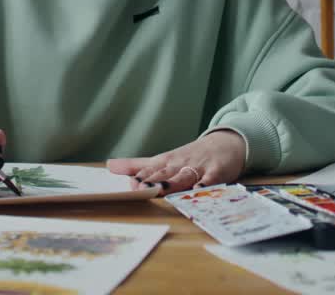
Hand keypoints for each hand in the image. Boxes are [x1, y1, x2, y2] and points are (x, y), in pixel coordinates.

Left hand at [106, 130, 245, 193]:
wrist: (224, 144)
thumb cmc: (190, 156)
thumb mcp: (163, 159)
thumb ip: (137, 165)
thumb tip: (110, 166)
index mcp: (166, 161)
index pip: (150, 170)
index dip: (140, 178)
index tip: (130, 186)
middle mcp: (180, 164)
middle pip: (165, 173)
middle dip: (153, 181)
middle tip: (141, 188)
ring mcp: (198, 167)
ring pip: (184, 176)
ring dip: (173, 183)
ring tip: (162, 190)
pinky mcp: (216, 172)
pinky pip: (210, 179)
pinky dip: (205, 184)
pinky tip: (199, 189)